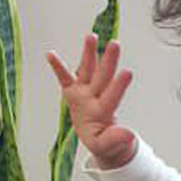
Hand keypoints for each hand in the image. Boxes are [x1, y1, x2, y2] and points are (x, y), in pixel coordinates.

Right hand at [46, 33, 135, 169]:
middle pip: (103, 76)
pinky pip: (64, 78)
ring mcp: (84, 93)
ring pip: (88, 70)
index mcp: (104, 110)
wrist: (98, 138)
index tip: (128, 72)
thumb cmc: (104, 141)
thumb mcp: (107, 145)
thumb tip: (130, 135)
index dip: (119, 86)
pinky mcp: (73, 93)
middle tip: (115, 44)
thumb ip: (115, 139)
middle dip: (108, 60)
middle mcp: (95, 97)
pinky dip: (58, 67)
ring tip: (92, 36)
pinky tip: (50, 54)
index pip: (112, 96)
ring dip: (89, 53)